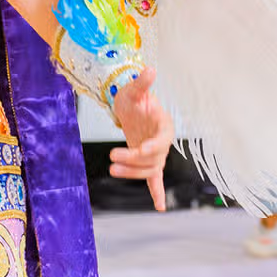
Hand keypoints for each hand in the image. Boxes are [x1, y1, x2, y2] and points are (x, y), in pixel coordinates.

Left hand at [110, 68, 172, 211]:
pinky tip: (160, 207)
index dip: (149, 148)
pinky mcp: (148, 162)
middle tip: (111, 157)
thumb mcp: (135, 90)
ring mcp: (156, 155)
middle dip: (133, 161)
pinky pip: (155, 180)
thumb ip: (142, 83)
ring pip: (149, 171)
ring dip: (132, 173)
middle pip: (152, 159)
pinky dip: (157, 192)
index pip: (160, 142)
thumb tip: (150, 69)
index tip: (137, 150)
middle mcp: (164, 143)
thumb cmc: (135, 98)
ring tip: (111, 168)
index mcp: (164, 126)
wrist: (133, 108)